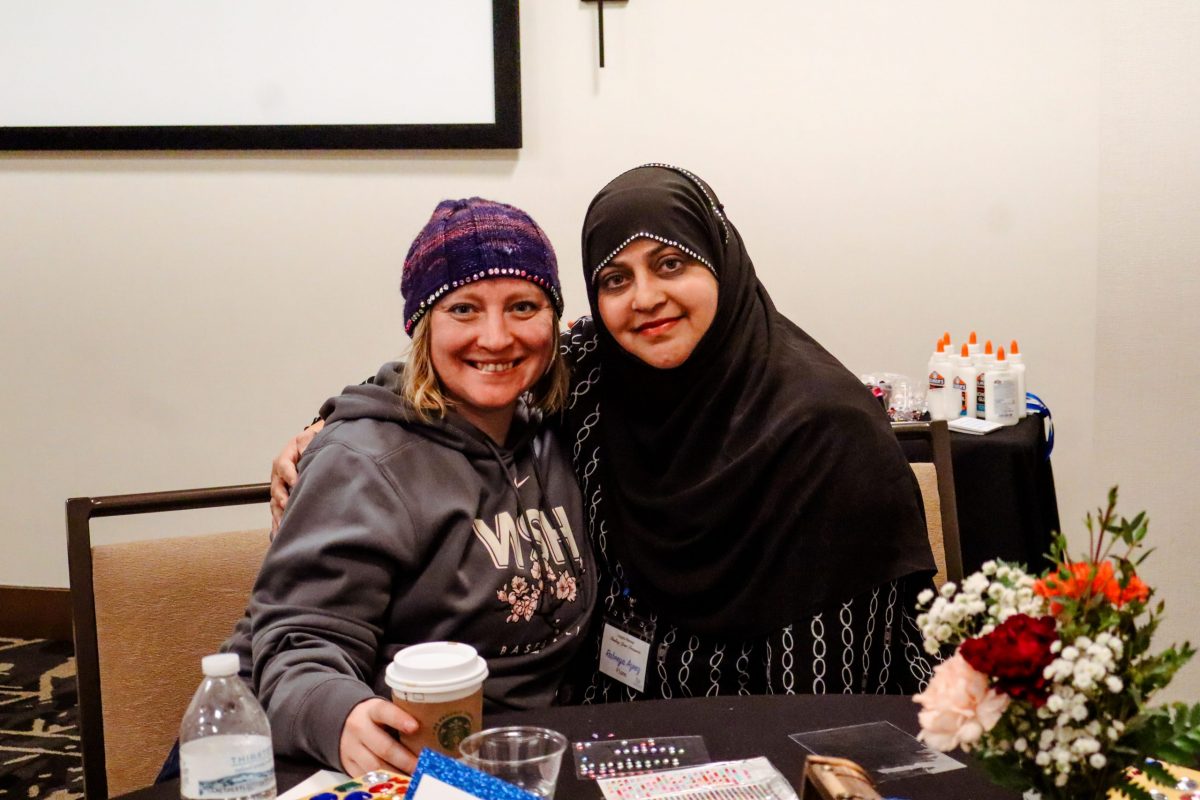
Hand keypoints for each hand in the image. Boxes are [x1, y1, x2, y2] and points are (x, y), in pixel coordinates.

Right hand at [269, 419, 322, 535]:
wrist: (313, 445)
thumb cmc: (311, 442)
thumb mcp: (309, 437)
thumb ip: (307, 441)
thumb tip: (307, 448)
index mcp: (284, 459)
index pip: (284, 466)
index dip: (289, 475)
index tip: (296, 483)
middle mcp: (279, 476)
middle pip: (277, 489)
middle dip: (282, 499)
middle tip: (288, 507)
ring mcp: (280, 489)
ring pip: (276, 504)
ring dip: (278, 515)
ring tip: (283, 527)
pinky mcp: (283, 500)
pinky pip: (278, 513)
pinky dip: (278, 524)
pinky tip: (279, 536)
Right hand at [339, 698, 418, 775]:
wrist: (343, 723)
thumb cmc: (375, 718)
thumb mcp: (384, 710)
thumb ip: (401, 717)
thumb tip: (433, 731)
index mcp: (371, 710)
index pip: (384, 711)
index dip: (399, 719)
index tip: (415, 727)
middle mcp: (359, 728)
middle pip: (383, 747)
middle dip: (405, 759)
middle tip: (421, 765)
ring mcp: (351, 748)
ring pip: (375, 766)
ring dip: (396, 774)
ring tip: (413, 777)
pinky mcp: (348, 764)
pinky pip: (367, 777)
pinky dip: (384, 781)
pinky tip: (397, 782)